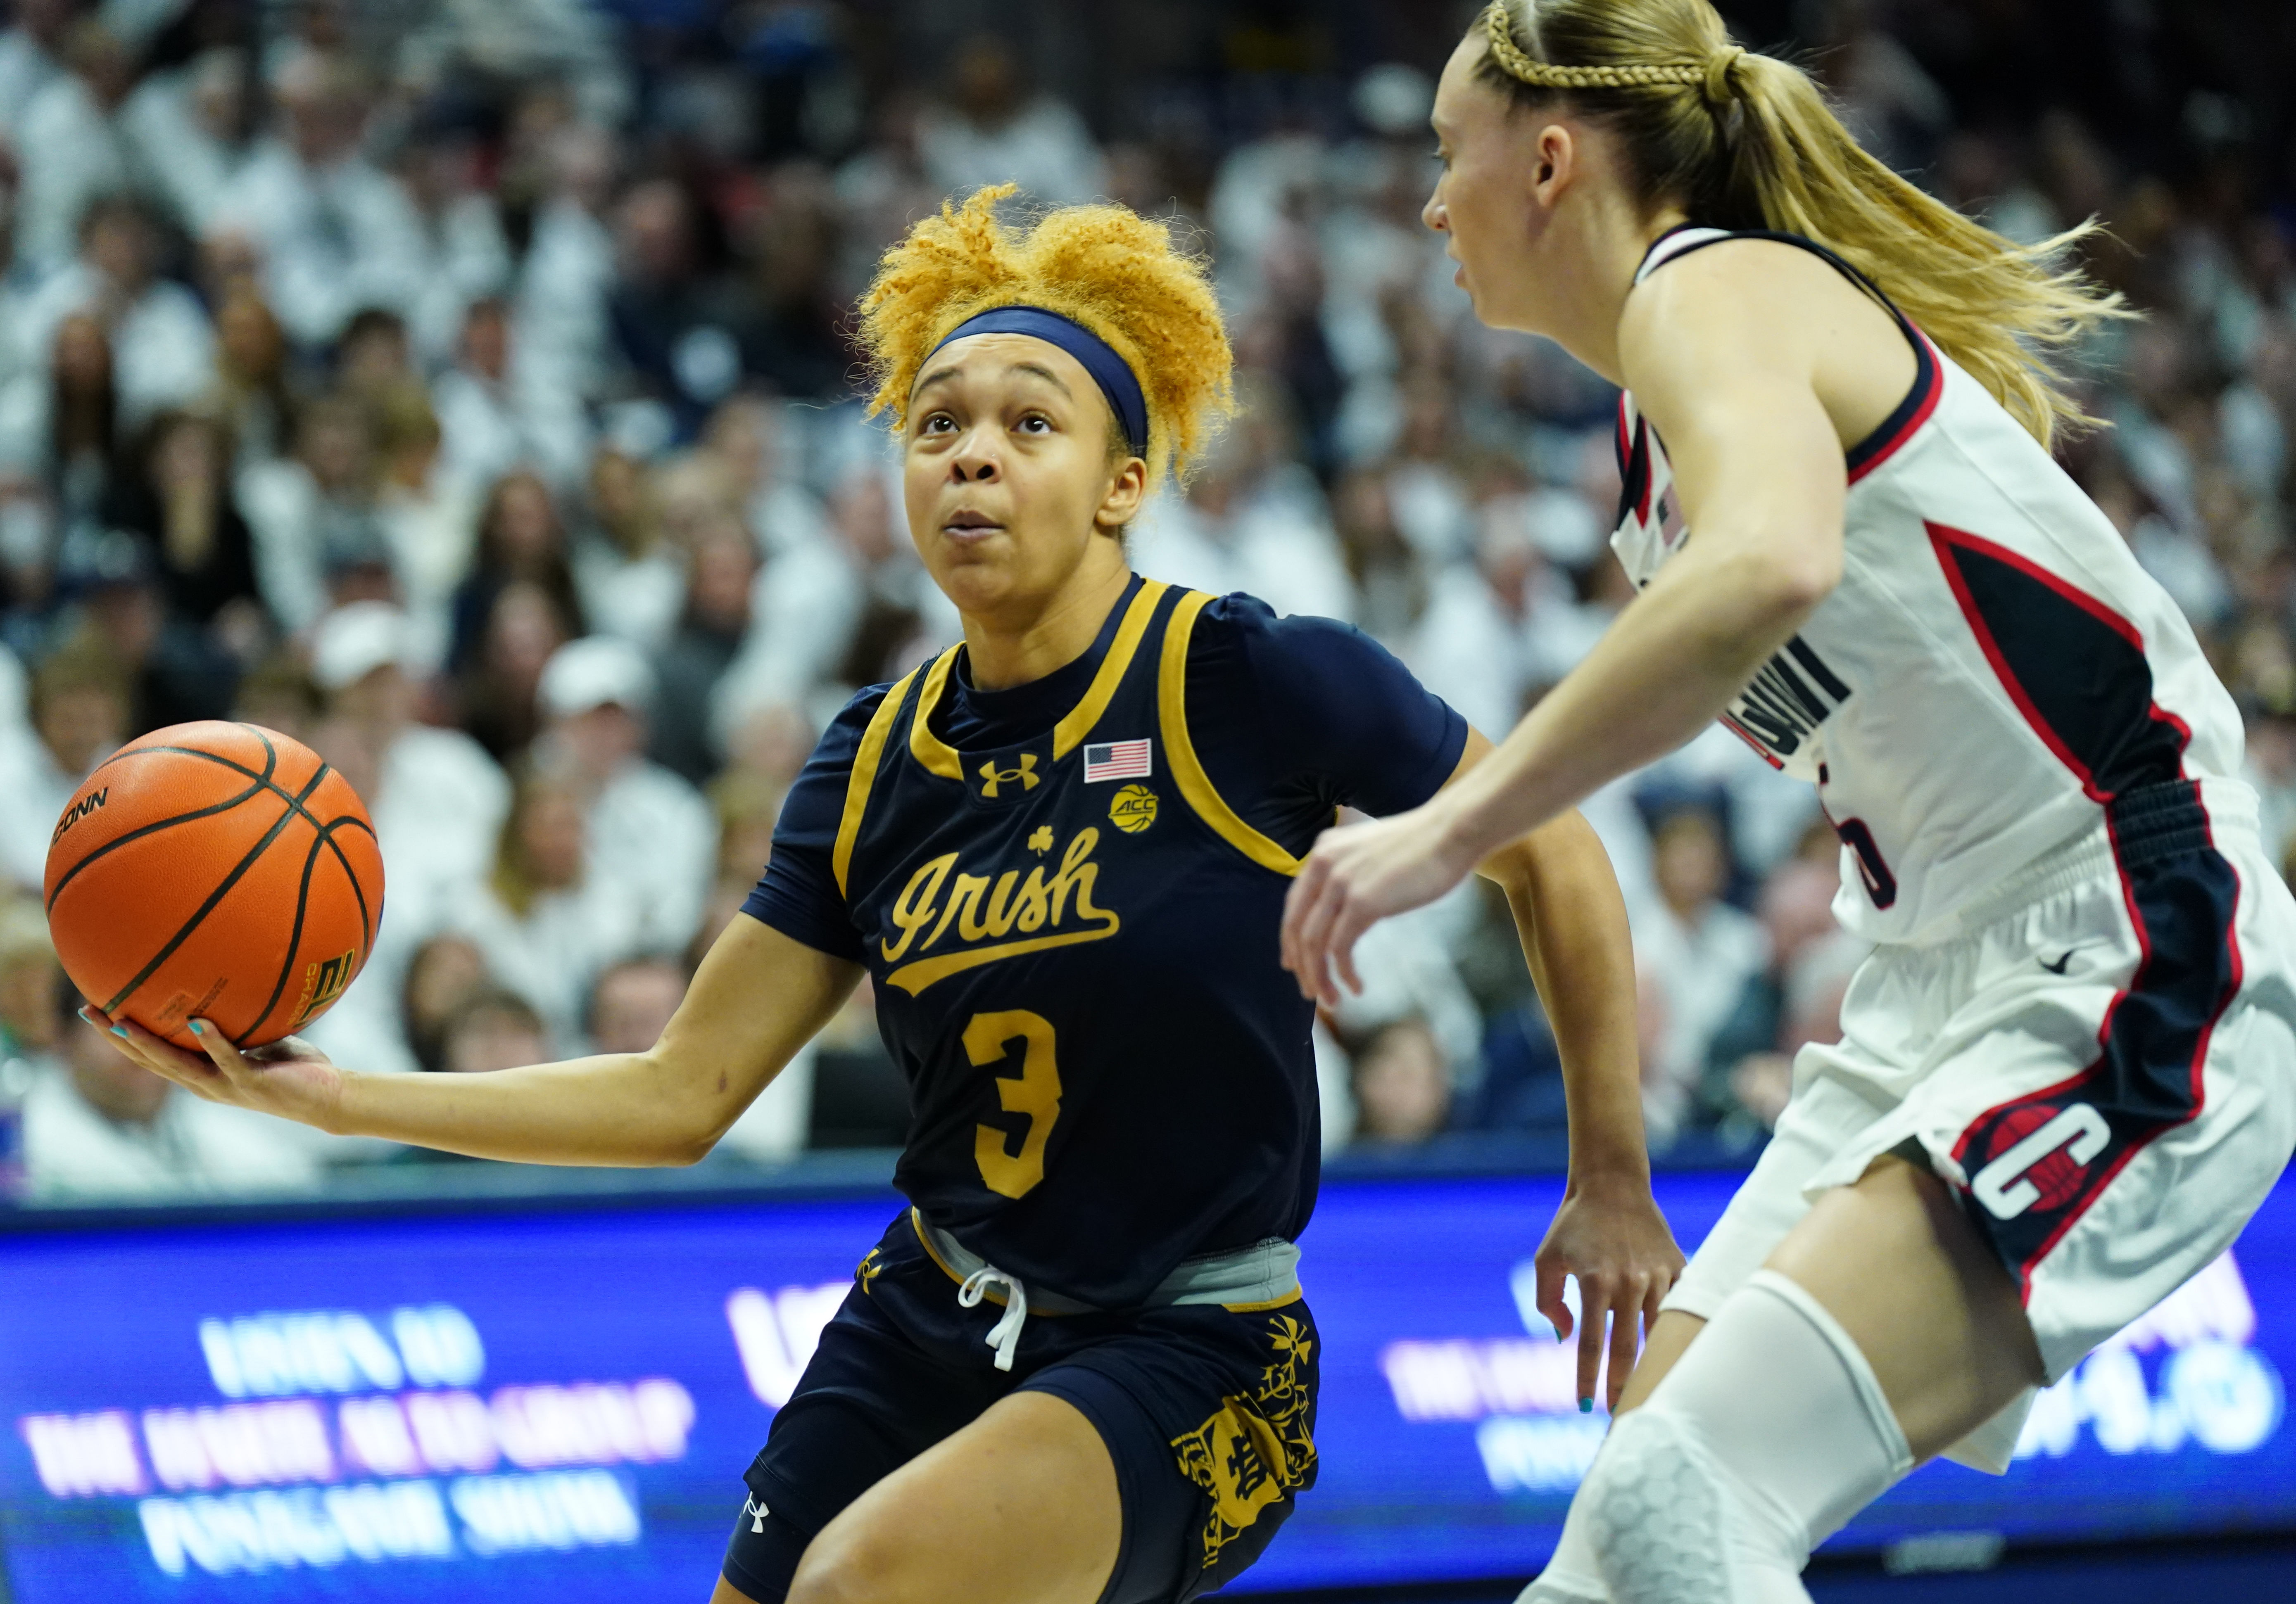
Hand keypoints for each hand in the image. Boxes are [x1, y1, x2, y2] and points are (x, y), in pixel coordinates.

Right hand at [80, 1006, 344, 1132]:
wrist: (330, 1097)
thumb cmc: (295, 1068)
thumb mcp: (259, 1039)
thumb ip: (239, 1021)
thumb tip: (225, 983)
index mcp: (202, 1073)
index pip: (151, 1054)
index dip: (120, 1036)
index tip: (95, 1009)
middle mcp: (205, 1084)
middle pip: (150, 1061)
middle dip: (117, 1038)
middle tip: (90, 1011)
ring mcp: (225, 1086)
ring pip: (177, 1066)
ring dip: (149, 1043)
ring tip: (122, 1021)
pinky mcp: (251, 1084)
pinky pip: (228, 1060)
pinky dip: (212, 1041)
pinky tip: (198, 1021)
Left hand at [1280, 800, 1479, 1005]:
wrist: (1451, 831)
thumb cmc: (1423, 845)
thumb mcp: (1371, 854)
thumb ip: (1350, 874)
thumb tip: (1344, 910)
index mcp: (1323, 851)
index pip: (1294, 904)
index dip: (1291, 939)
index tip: (1295, 965)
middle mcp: (1324, 864)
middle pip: (1297, 927)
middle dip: (1301, 966)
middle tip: (1310, 993)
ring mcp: (1341, 882)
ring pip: (1314, 943)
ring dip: (1319, 977)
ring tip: (1332, 1001)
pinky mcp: (1362, 902)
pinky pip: (1340, 948)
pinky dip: (1344, 973)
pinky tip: (1356, 987)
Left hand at [1530, 1176, 1687, 1413]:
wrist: (1612, 1185)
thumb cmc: (1573, 1225)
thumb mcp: (1546, 1259)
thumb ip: (1549, 1301)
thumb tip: (1565, 1340)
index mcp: (1595, 1281)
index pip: (1589, 1344)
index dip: (1587, 1378)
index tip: (1583, 1407)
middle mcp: (1629, 1281)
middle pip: (1629, 1348)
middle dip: (1624, 1386)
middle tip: (1621, 1414)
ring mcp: (1659, 1275)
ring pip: (1660, 1332)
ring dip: (1655, 1364)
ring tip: (1653, 1393)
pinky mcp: (1679, 1267)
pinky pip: (1682, 1307)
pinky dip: (1679, 1330)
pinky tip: (1681, 1356)